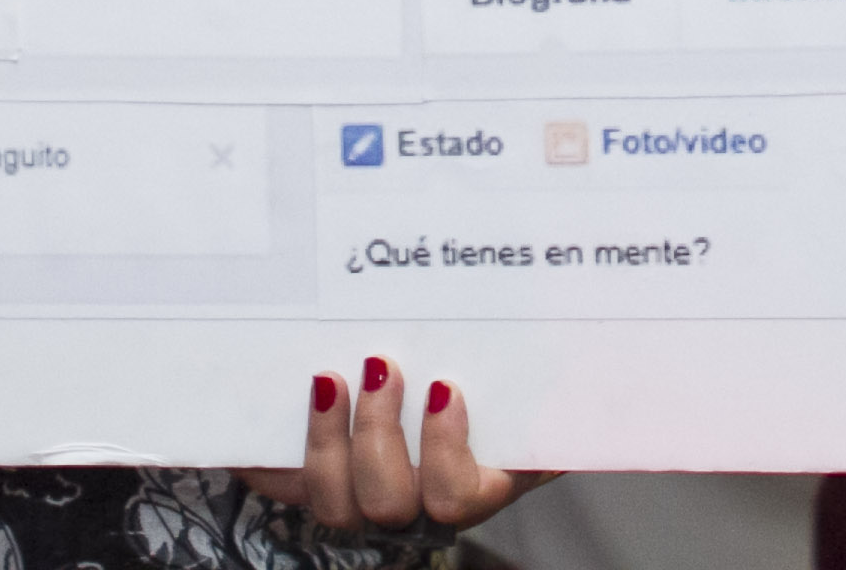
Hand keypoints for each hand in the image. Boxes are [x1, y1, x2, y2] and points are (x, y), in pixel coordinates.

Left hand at [235, 356, 551, 536]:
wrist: (445, 396)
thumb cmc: (497, 393)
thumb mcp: (525, 387)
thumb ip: (547, 381)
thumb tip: (598, 341)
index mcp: (473, 484)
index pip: (455, 498)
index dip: (444, 454)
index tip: (444, 391)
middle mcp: (413, 504)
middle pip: (386, 503)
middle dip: (378, 435)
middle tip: (380, 366)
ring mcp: (361, 497)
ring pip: (334, 504)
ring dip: (327, 439)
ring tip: (330, 378)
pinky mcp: (314, 481)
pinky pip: (282, 484)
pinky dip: (258, 458)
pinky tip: (247, 425)